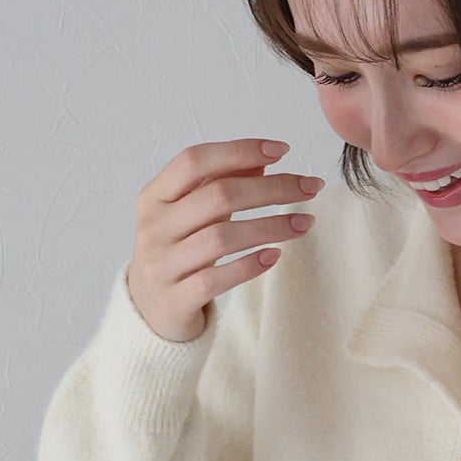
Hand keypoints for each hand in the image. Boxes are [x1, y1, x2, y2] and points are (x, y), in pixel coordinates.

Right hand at [125, 137, 326, 341]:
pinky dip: (250, 265)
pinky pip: (217, 278)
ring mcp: (162, 264)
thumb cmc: (177, 252)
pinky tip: (275, 255)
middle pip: (218, 196)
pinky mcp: (176, 299)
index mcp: (155, 196)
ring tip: (304, 223)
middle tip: (310, 188)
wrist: (149, 309)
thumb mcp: (192, 214)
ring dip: (271, 227)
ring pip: (222, 238)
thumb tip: (262, 161)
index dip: (238, 151)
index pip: (194, 161)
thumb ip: (219, 184)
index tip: (281, 150)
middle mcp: (155, 227)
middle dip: (271, 189)